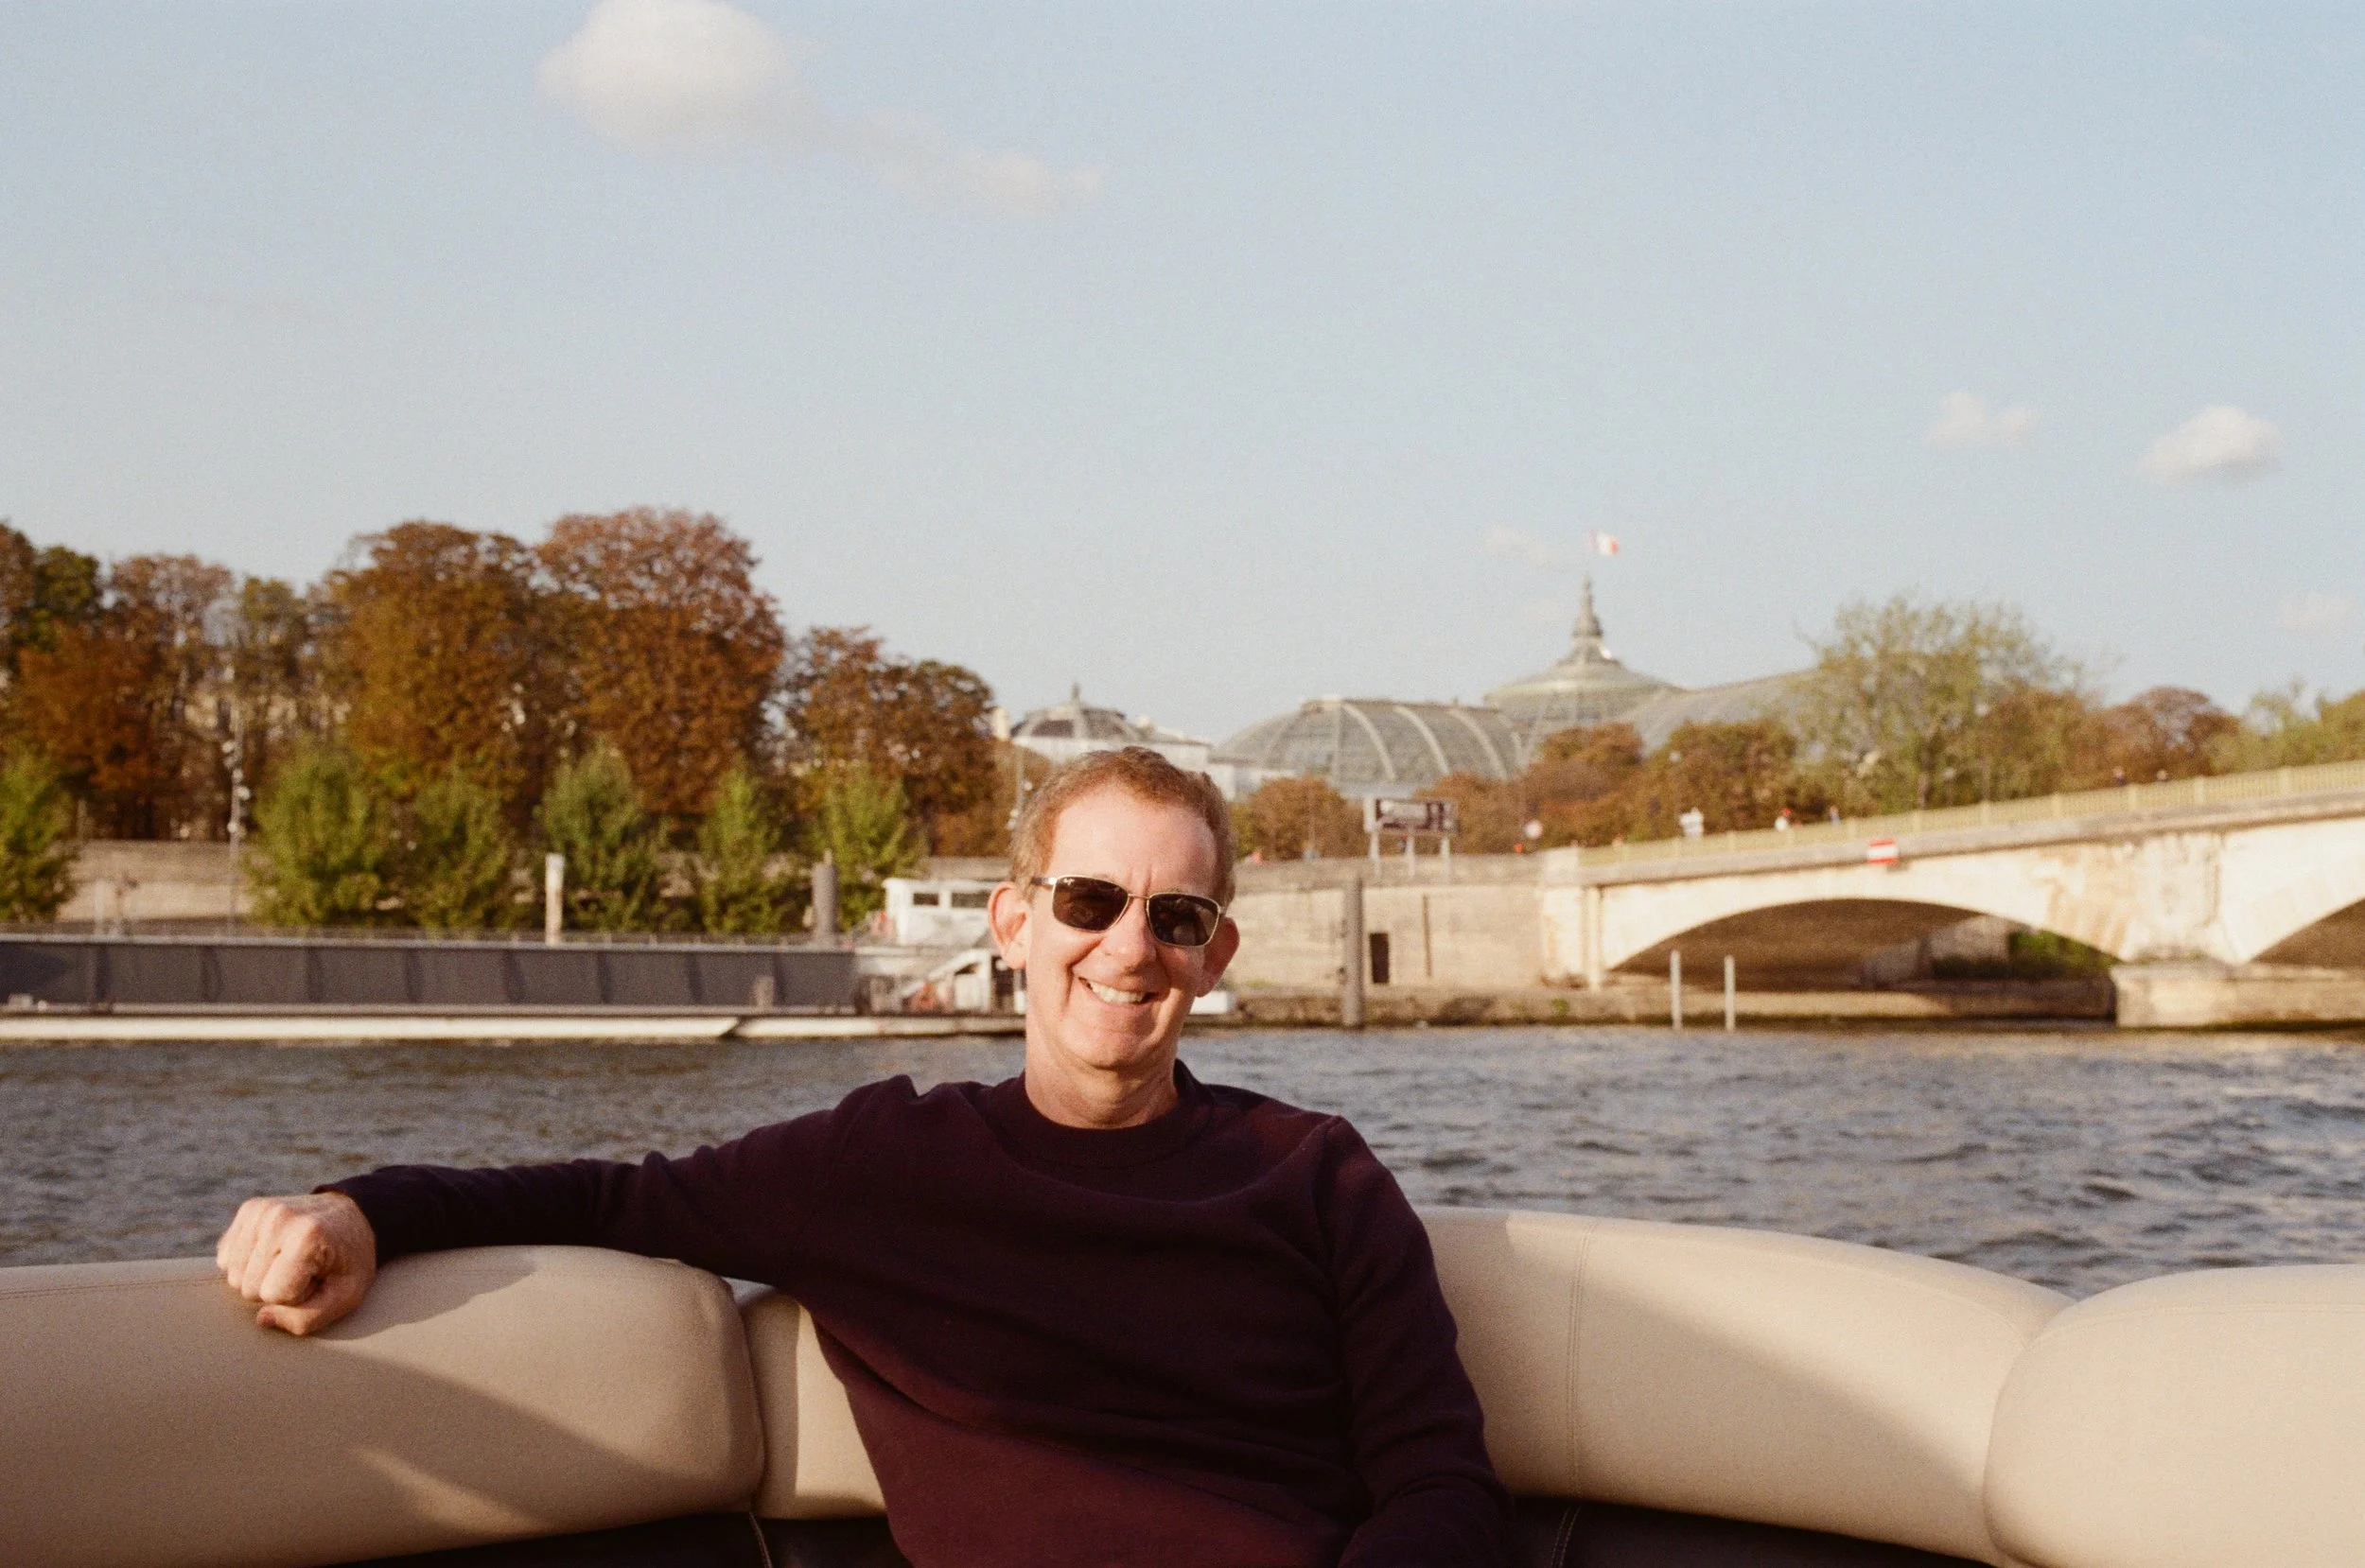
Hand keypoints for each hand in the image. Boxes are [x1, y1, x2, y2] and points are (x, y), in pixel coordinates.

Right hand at [215, 1191, 377, 1335]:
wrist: (354, 1216)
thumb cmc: (349, 1261)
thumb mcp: (346, 1296)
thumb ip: (307, 1318)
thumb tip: (262, 1318)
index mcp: (307, 1236)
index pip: (273, 1294)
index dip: (296, 1296)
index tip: (317, 1278)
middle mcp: (279, 1217)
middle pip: (248, 1287)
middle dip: (276, 1288)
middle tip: (304, 1270)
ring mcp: (261, 1211)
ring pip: (233, 1276)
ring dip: (260, 1277)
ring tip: (290, 1261)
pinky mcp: (249, 1209)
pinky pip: (226, 1258)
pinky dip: (247, 1262)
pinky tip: (274, 1251)